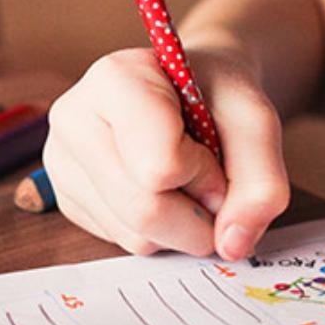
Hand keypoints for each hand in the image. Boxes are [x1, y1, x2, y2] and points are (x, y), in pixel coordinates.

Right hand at [44, 46, 288, 259]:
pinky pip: (123, 242)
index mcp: (115, 79)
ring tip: (186, 178)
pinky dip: (160, 231)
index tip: (213, 149)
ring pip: (134, 235)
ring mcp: (63, 161)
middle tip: (213, 181)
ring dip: (182, 225)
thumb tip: (232, 245)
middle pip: (143, 210)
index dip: (205, 173)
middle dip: (198, 213)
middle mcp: (74, 118)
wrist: (194, 89)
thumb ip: (261, 181)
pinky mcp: (68, 198)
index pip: (159, 165)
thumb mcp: (256, 121)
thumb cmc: (218, 95)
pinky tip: (162, 190)